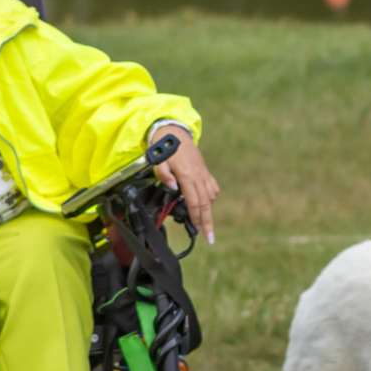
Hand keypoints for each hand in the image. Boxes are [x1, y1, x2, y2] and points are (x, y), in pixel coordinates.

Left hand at [148, 123, 220, 243]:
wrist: (175, 134)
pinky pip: (212, 187)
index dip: (196, 218)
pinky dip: (211, 197)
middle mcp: (198, 176)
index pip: (194, 202)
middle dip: (207, 221)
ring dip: (208, 211)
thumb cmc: (164, 149)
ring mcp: (203, 173)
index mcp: (187, 176)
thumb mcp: (158, 161)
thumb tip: (173, 188)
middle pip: (205, 203)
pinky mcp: (205, 171)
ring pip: (210, 196)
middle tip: (209, 237)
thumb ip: (164, 175)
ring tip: (205, 224)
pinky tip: (207, 203)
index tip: (199, 230)